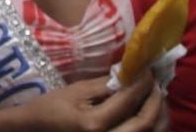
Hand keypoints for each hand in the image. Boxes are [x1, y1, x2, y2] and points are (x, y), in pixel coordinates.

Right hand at [20, 74, 163, 131]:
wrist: (37, 130)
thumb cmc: (53, 108)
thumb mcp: (77, 91)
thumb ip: (106, 84)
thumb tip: (132, 73)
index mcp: (94, 124)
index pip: (127, 101)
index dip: (142, 83)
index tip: (149, 70)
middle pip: (146, 123)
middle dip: (156, 100)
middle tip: (156, 82)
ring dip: (158, 115)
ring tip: (156, 97)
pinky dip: (152, 127)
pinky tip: (149, 113)